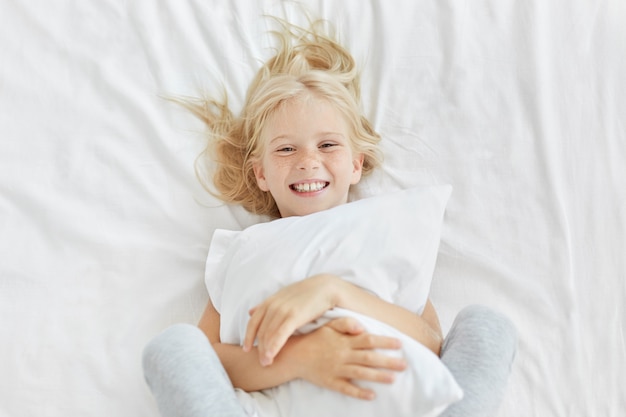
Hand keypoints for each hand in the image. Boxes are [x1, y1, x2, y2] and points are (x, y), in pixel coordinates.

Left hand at [243, 274, 339, 365]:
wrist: (326, 287)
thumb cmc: (306, 294)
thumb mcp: (283, 297)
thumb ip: (267, 305)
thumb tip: (251, 311)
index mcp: (270, 301)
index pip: (253, 321)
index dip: (248, 336)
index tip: (246, 349)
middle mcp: (274, 305)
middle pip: (261, 331)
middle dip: (259, 348)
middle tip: (261, 362)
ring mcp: (283, 310)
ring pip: (269, 334)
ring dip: (266, 350)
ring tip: (267, 363)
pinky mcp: (294, 316)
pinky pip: (280, 334)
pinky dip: (274, 346)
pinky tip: (272, 356)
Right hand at [289, 317, 405, 399]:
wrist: (294, 355)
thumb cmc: (314, 339)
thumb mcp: (328, 325)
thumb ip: (346, 323)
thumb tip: (362, 326)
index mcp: (344, 340)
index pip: (368, 340)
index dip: (384, 342)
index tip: (400, 344)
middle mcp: (342, 355)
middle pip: (368, 358)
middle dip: (387, 361)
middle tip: (404, 365)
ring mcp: (337, 369)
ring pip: (360, 373)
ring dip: (377, 377)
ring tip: (393, 379)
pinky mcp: (330, 382)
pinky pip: (346, 389)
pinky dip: (359, 393)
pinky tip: (371, 395)